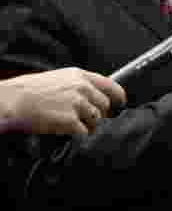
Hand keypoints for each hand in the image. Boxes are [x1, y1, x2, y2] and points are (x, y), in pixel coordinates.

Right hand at [0, 68, 125, 135]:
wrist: (12, 101)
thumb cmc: (29, 90)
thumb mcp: (57, 78)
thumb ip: (77, 84)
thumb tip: (92, 95)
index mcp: (79, 76)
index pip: (111, 85)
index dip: (118, 96)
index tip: (120, 103)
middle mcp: (82, 88)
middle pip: (104, 106)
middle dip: (99, 114)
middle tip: (87, 119)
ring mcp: (77, 104)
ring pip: (96, 120)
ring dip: (88, 125)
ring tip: (73, 125)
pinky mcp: (71, 121)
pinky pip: (85, 131)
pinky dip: (79, 134)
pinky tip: (68, 131)